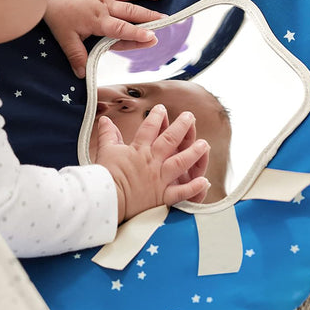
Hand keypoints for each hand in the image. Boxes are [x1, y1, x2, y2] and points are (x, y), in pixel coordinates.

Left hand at [44, 0, 165, 77]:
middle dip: (149, 17)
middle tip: (166, 20)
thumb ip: (76, 55)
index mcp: (99, 21)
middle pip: (131, 12)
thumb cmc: (55, 14)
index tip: (152, 38)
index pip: (122, 30)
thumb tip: (82, 74)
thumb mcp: (64, 38)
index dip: (137, 35)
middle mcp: (104, 5)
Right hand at [95, 107, 209, 222]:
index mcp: (138, 150)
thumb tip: (105, 120)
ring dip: (194, 152)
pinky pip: (181, 192)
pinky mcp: (162, 196)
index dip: (156, 116)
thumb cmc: (106, 176)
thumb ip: (108, 134)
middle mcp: (152, 162)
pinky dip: (194, 188)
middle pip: (170, 140)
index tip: (162, 109)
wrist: (107, 200)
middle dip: (181, 126)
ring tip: (204, 144)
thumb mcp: (106, 151)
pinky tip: (205, 181)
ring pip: (181, 162)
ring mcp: (159, 179)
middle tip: (190, 117)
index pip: (150, 128)